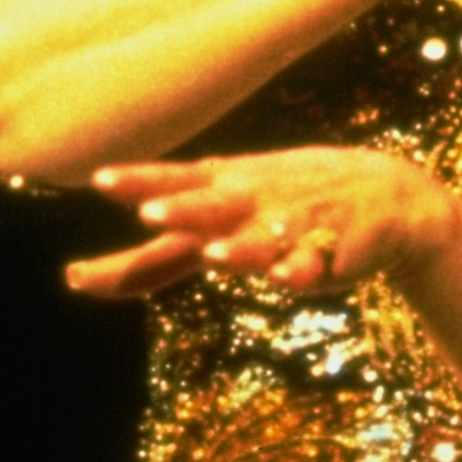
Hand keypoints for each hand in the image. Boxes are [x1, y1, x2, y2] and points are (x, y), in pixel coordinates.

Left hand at [65, 147, 460, 299]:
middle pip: (212, 206)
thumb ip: (156, 258)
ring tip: (215, 254)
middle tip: (150, 212)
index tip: (100, 180)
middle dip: (184, 209)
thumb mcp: (219, 223)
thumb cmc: (283, 204)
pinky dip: (301, 271)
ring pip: (262, 238)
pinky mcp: (332, 252)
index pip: (176, 183)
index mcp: (225, 187)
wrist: (384, 193)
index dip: (141, 182)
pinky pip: (314, 264)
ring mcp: (294, 224)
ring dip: (240, 247)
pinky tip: (287, 279)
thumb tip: (77, 281)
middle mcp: (254, 200)